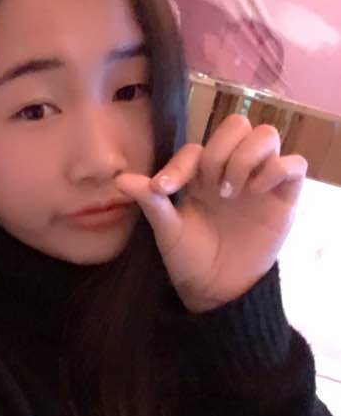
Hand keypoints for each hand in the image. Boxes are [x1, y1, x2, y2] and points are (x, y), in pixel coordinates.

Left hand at [114, 114, 307, 312]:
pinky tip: (257, 191)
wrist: (216, 290)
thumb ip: (151, 202)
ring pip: (266, 135)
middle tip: (213, 188)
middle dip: (220, 151)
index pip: (195, 149)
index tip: (163, 190)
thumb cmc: (190, 259)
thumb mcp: (167, 232)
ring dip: (246, 156)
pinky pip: (294, 164)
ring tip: (232, 192)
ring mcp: (260, 181)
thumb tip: (120, 180)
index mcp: (201, 176)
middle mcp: (231, 170)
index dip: (179, 165)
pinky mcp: (284, 197)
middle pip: (237, 124)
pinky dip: (277, 169)